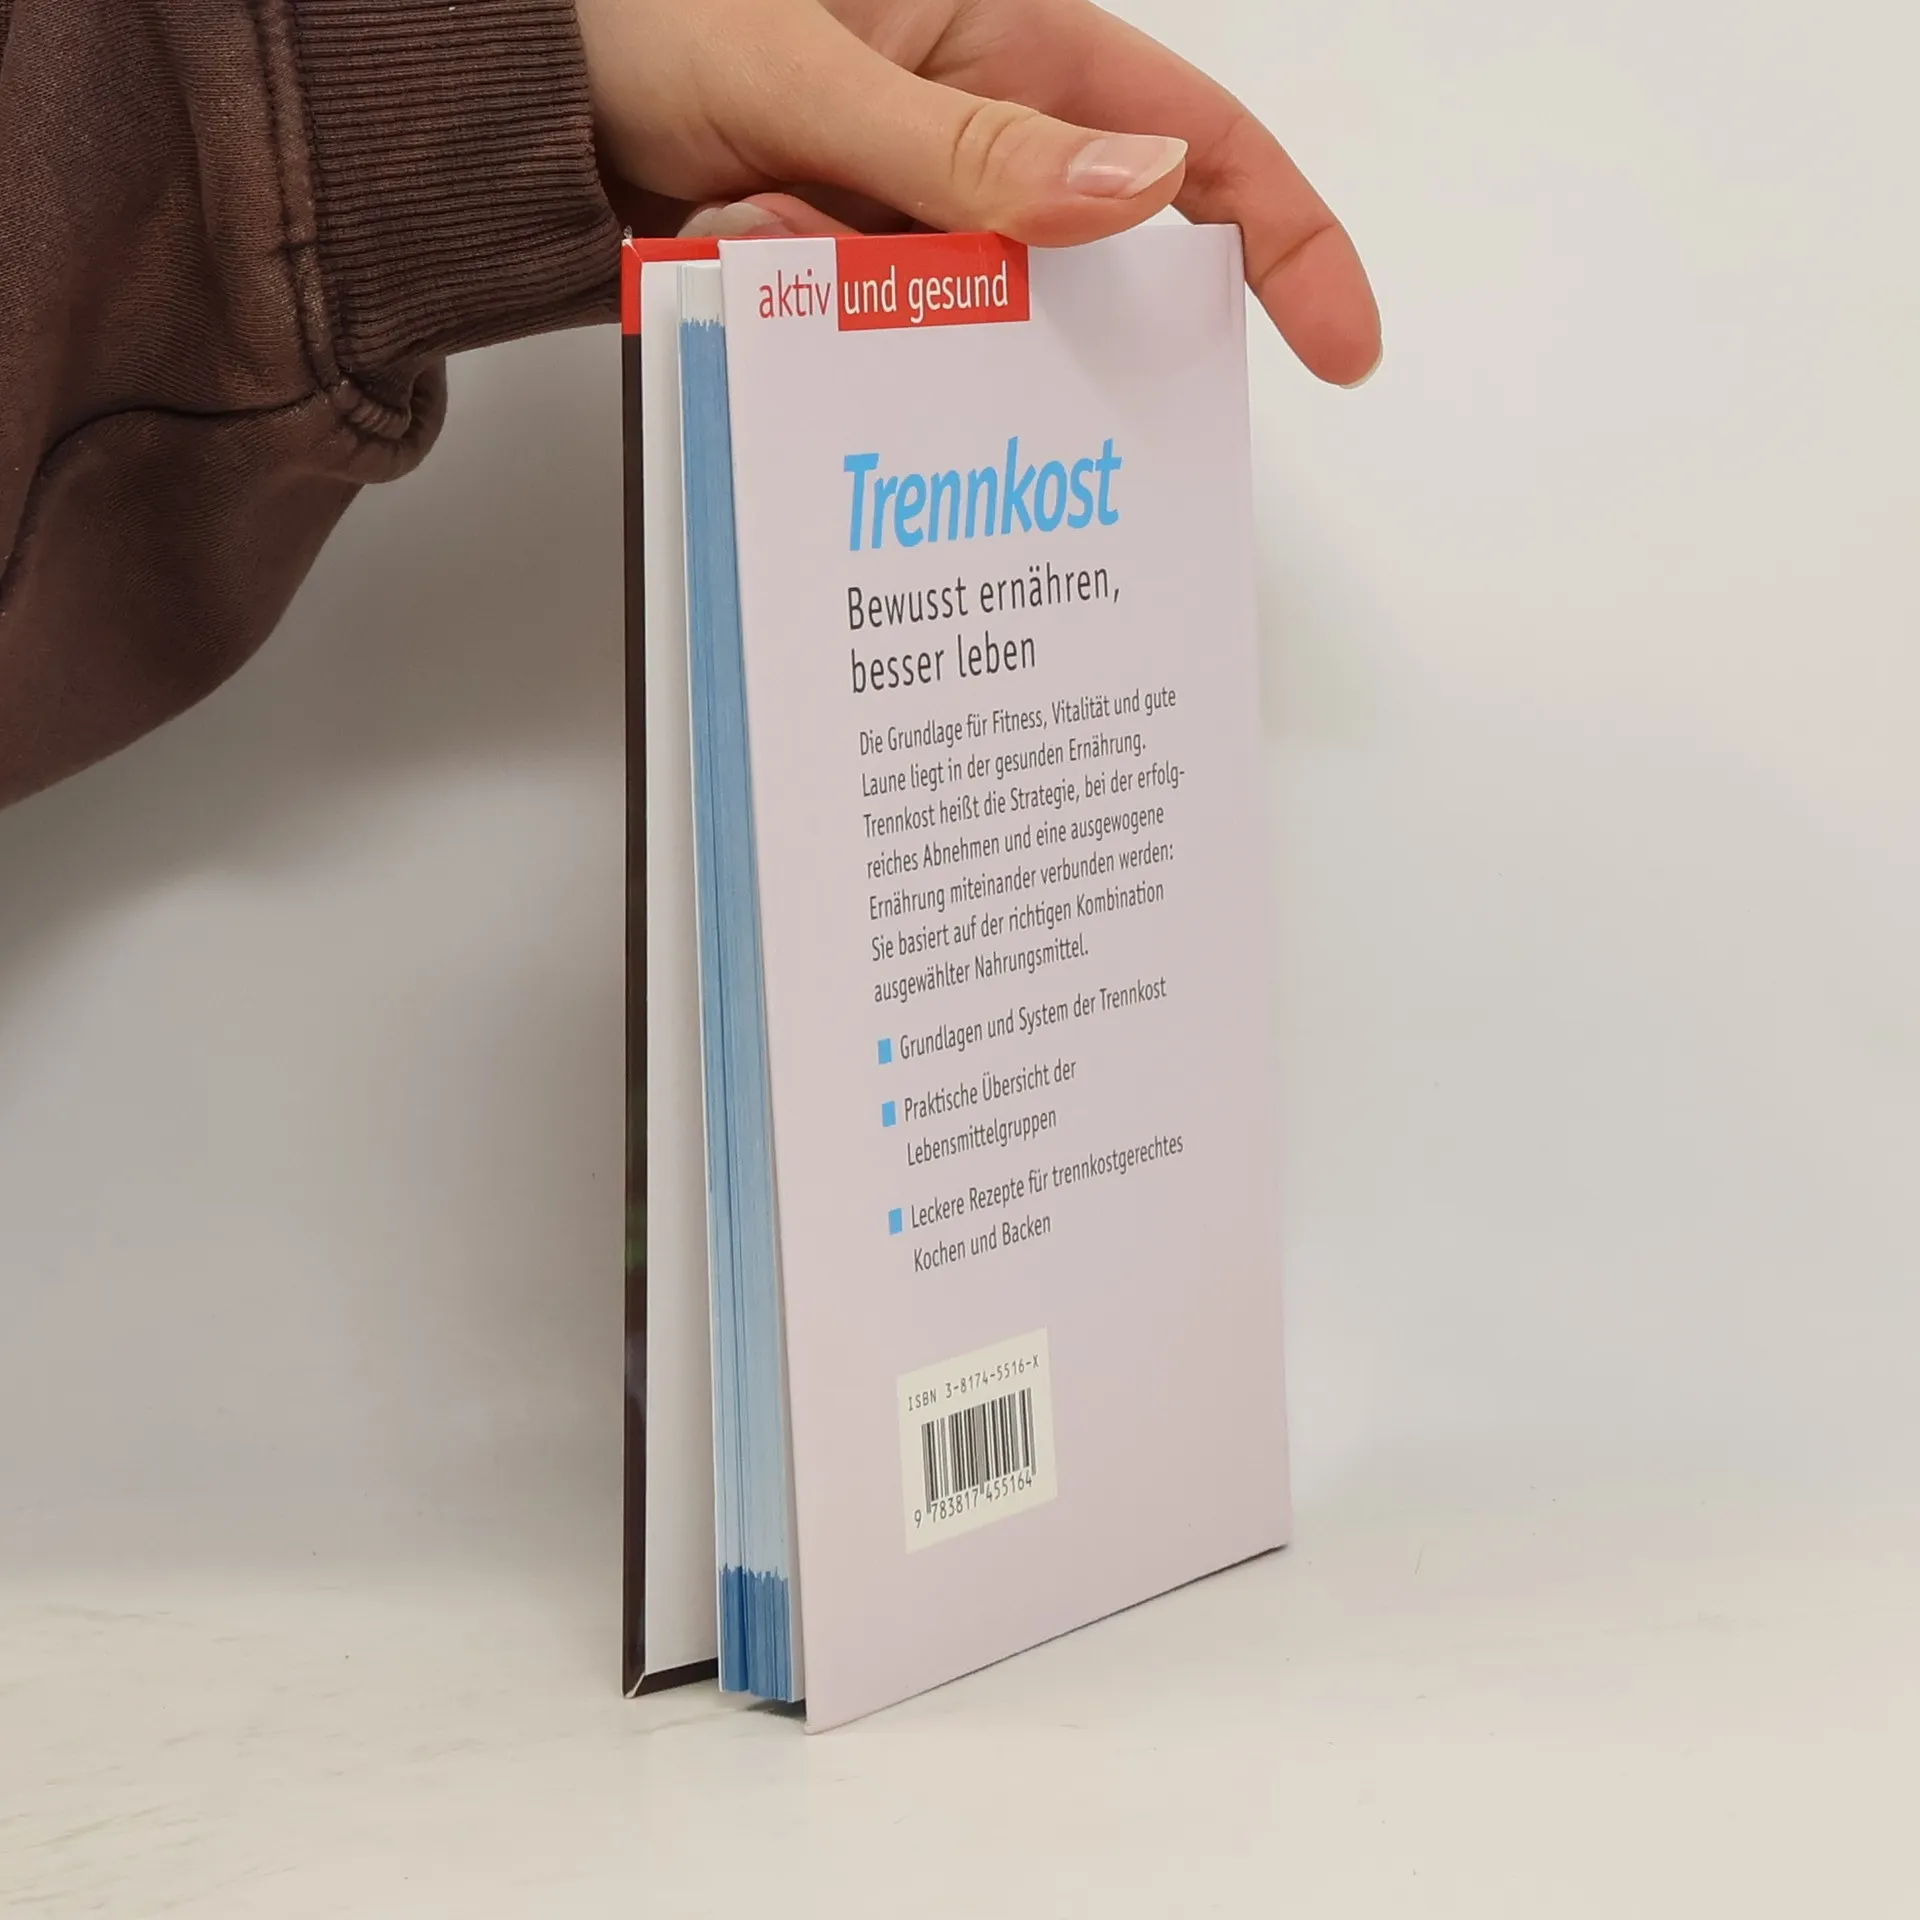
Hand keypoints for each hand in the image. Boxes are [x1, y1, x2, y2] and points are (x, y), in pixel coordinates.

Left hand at [573, 0, 1380, 385]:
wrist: (492, 94)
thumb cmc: (625, 17)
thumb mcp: (801, 67)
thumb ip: (966, 145)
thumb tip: (1141, 194)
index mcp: (1002, 36)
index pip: (1195, 141)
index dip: (1286, 241)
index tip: (1340, 347)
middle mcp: (969, 131)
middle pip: (1093, 258)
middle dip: (1045, 325)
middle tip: (989, 366)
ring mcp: (905, 210)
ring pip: (970, 321)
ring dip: (885, 322)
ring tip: (762, 220)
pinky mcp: (843, 268)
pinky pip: (877, 340)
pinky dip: (816, 329)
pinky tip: (730, 244)